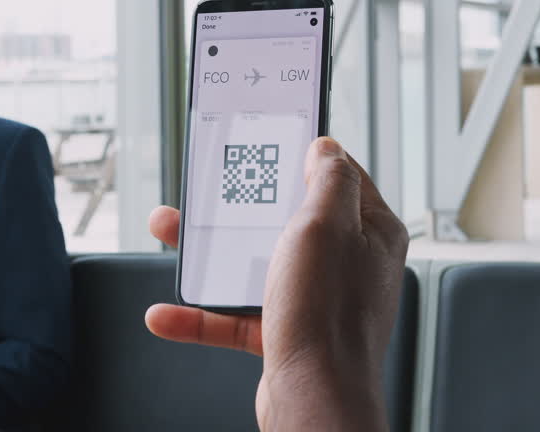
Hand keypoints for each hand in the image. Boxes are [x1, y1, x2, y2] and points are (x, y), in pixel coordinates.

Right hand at [145, 138, 408, 431]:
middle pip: (287, 218)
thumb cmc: (327, 314)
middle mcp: (348, 264)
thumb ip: (328, 179)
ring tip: (170, 234)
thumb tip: (326, 148)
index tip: (270, 138)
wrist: (313, 400)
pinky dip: (202, 314)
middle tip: (208, 189)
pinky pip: (238, 315)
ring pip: (256, 264)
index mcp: (370, 231)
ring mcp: (317, 299)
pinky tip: (168, 312)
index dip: (303, 153)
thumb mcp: (326, 224)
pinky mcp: (287, 334)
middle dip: (240, 204)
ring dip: (210, 254)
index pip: (339, 176)